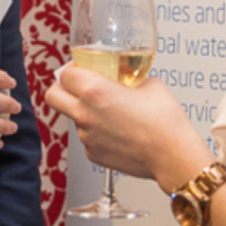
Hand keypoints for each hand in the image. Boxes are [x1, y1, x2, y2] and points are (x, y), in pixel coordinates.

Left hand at [45, 65, 212, 193]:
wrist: (174, 156)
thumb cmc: (165, 121)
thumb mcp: (149, 83)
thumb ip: (128, 75)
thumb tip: (124, 74)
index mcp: (95, 91)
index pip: (65, 73)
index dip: (73, 68)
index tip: (82, 69)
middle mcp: (85, 114)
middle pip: (52, 95)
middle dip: (61, 88)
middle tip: (76, 86)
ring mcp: (86, 137)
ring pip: (72, 117)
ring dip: (83, 111)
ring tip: (111, 112)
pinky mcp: (93, 154)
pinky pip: (87, 136)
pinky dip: (97, 131)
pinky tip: (118, 131)